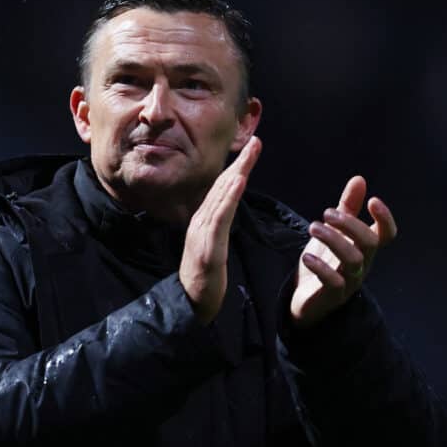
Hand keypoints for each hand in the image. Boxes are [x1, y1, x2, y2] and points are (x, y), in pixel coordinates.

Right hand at [180, 136, 261, 324]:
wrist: (190, 304)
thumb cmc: (204, 280)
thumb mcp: (213, 250)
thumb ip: (217, 230)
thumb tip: (224, 214)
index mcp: (204, 223)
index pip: (222, 190)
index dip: (237, 169)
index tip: (252, 151)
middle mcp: (200, 222)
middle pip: (221, 187)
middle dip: (240, 164)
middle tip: (256, 142)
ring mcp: (202, 234)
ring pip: (220, 198)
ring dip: (236, 174)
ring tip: (250, 155)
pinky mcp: (207, 247)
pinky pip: (219, 218)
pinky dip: (228, 198)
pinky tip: (238, 183)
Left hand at [289, 175, 397, 327]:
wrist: (305, 300)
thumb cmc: (324, 263)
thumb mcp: (334, 232)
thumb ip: (347, 208)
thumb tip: (360, 179)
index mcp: (364, 249)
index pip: (386, 235)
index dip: (385, 218)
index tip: (372, 200)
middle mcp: (362, 265)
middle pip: (369, 243)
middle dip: (350, 224)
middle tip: (326, 212)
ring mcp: (349, 282)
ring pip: (353, 260)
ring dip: (333, 240)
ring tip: (313, 227)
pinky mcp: (332, 296)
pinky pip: (334, 282)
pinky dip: (321, 267)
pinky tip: (307, 256)